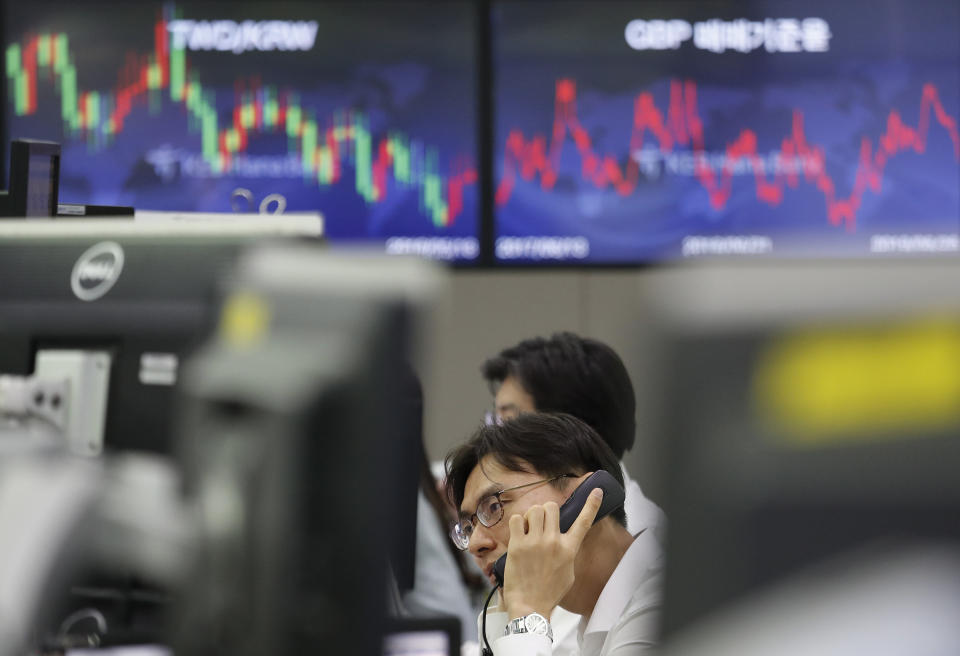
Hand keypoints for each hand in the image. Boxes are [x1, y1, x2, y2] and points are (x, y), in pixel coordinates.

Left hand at [501, 487, 603, 619]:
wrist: (530, 606)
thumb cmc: (549, 592)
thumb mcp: (568, 572)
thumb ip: (567, 552)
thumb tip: (564, 540)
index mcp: (569, 549)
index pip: (584, 522)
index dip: (591, 504)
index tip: (597, 491)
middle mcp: (553, 542)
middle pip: (551, 507)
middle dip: (546, 511)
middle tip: (541, 522)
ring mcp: (535, 543)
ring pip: (535, 510)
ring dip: (531, 515)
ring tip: (528, 528)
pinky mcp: (518, 545)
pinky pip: (517, 519)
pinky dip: (517, 522)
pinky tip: (518, 533)